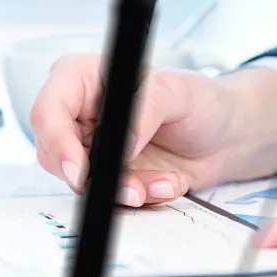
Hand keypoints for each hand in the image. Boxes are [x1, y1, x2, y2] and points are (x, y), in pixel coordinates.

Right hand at [29, 55, 276, 205]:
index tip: (80, 170)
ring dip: (125, 189)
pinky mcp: (106, 176)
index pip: (49, 111)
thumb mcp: (179, 92)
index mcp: (81, 80)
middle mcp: (77, 115)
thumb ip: (144, 111)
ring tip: (163, 183)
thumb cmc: (202, 101)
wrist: (228, 137)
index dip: (58, 143)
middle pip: (54, 153)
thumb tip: (120, 144)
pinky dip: (139, 196)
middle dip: (94, 176)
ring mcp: (89, 148)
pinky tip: (167, 184)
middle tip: (132, 188)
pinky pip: (106, 196)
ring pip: (81, 181)